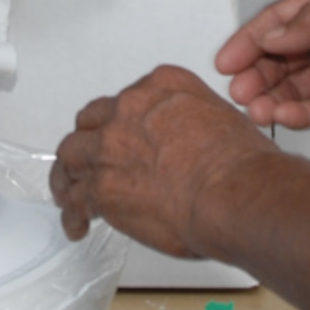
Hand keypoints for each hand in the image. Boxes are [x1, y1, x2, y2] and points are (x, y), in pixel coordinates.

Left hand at [51, 66, 274, 254]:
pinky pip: (76, 200)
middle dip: (91, 140)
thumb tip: (195, 141)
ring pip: (72, 154)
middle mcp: (130, 109)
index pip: (129, 98)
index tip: (124, 133)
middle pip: (93, 121)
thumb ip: (195, 122)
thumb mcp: (223, 118)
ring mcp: (110, 147)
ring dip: (69, 173)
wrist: (233, 194)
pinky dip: (73, 213)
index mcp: (162, 86)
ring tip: (68, 188)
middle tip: (94, 157)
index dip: (122, 120)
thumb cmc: (240, 165)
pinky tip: (76, 222)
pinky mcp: (102, 187)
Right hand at [217, 0, 309, 126]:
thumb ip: (309, 22)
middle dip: (257, 75)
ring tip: (255, 110)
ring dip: (273, 98)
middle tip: (238, 91)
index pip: (278, 24)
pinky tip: (283, 118)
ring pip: (297, 87)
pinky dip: (300, 115)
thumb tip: (270, 40)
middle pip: (282, 59)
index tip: (225, 62)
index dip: (249, 42)